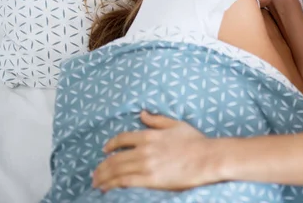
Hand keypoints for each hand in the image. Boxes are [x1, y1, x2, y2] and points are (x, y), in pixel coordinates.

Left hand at [92, 111, 220, 191]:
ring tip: (97, 183)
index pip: (122, 139)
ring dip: (103, 177)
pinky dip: (112, 185)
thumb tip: (142, 114)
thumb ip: (157, 120)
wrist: (207, 158)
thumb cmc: (195, 141)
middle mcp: (143, 149)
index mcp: (149, 135)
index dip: (110, 145)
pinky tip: (107, 189)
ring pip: (116, 171)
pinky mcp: (149, 180)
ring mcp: (145, 165)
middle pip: (115, 158)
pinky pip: (124, 182)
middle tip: (95, 173)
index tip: (105, 150)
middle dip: (102, 167)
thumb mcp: (175, 124)